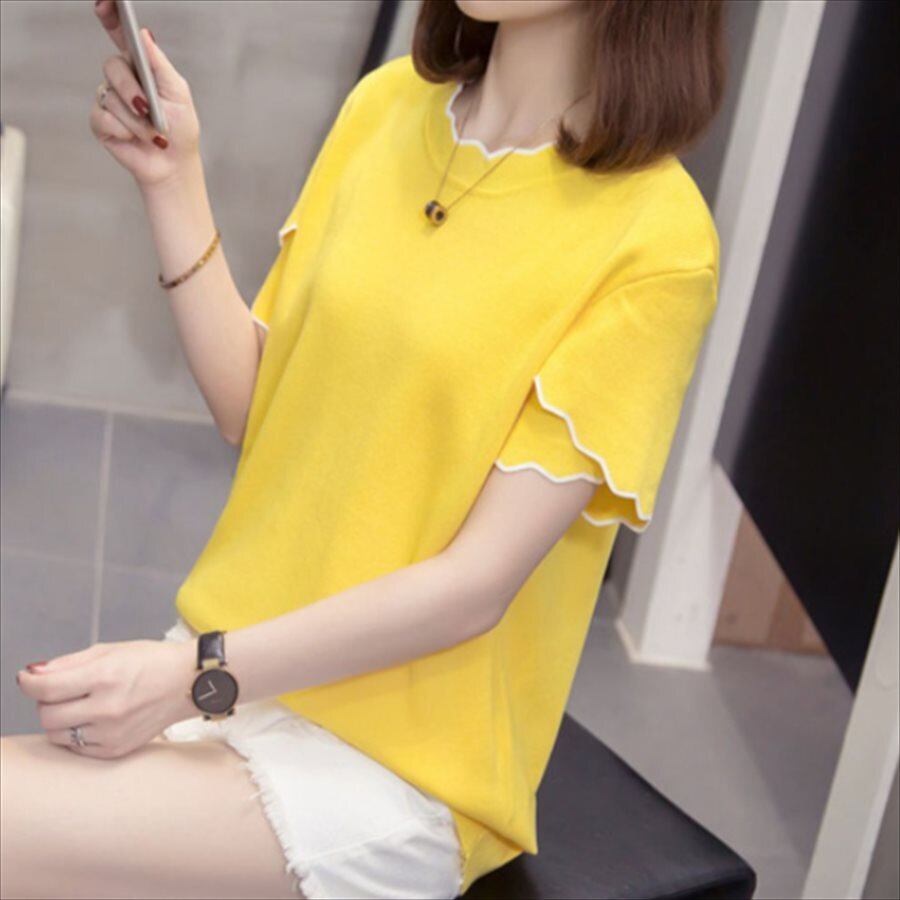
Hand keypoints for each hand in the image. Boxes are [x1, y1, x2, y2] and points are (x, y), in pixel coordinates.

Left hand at [16, 639, 197, 758]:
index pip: (47, 688)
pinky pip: (77, 748)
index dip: (29, 682)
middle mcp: (108, 707)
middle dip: (46, 701)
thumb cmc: (152, 661)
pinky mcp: (117, 749)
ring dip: (59, 719)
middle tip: (60, 691)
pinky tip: (93, 719)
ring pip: (57, 735)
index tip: (27, 678)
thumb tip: (35, 673)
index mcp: (106, 676)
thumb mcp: (111, 650)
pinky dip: (77, 733)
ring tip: (78, 705)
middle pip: (47, 715)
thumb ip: (69, 662)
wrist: (188, 683)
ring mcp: (112, 732)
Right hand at [91, 2, 200, 187]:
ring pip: (109, 96)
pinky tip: (134, 138)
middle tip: (149, 109)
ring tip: (152, 133)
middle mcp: (121, 80)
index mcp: (140, 68)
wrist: (173, 165)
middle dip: (132, 91)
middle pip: (112, 66)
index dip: (110, 17)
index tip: (105, 3)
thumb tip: (144, 34)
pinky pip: (103, 117)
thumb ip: (159, 63)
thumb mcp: (178, 93)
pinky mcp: (100, 122)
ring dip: (136, 120)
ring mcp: (109, 100)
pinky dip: (124, 131)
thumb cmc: (180, 131)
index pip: (119, 35)